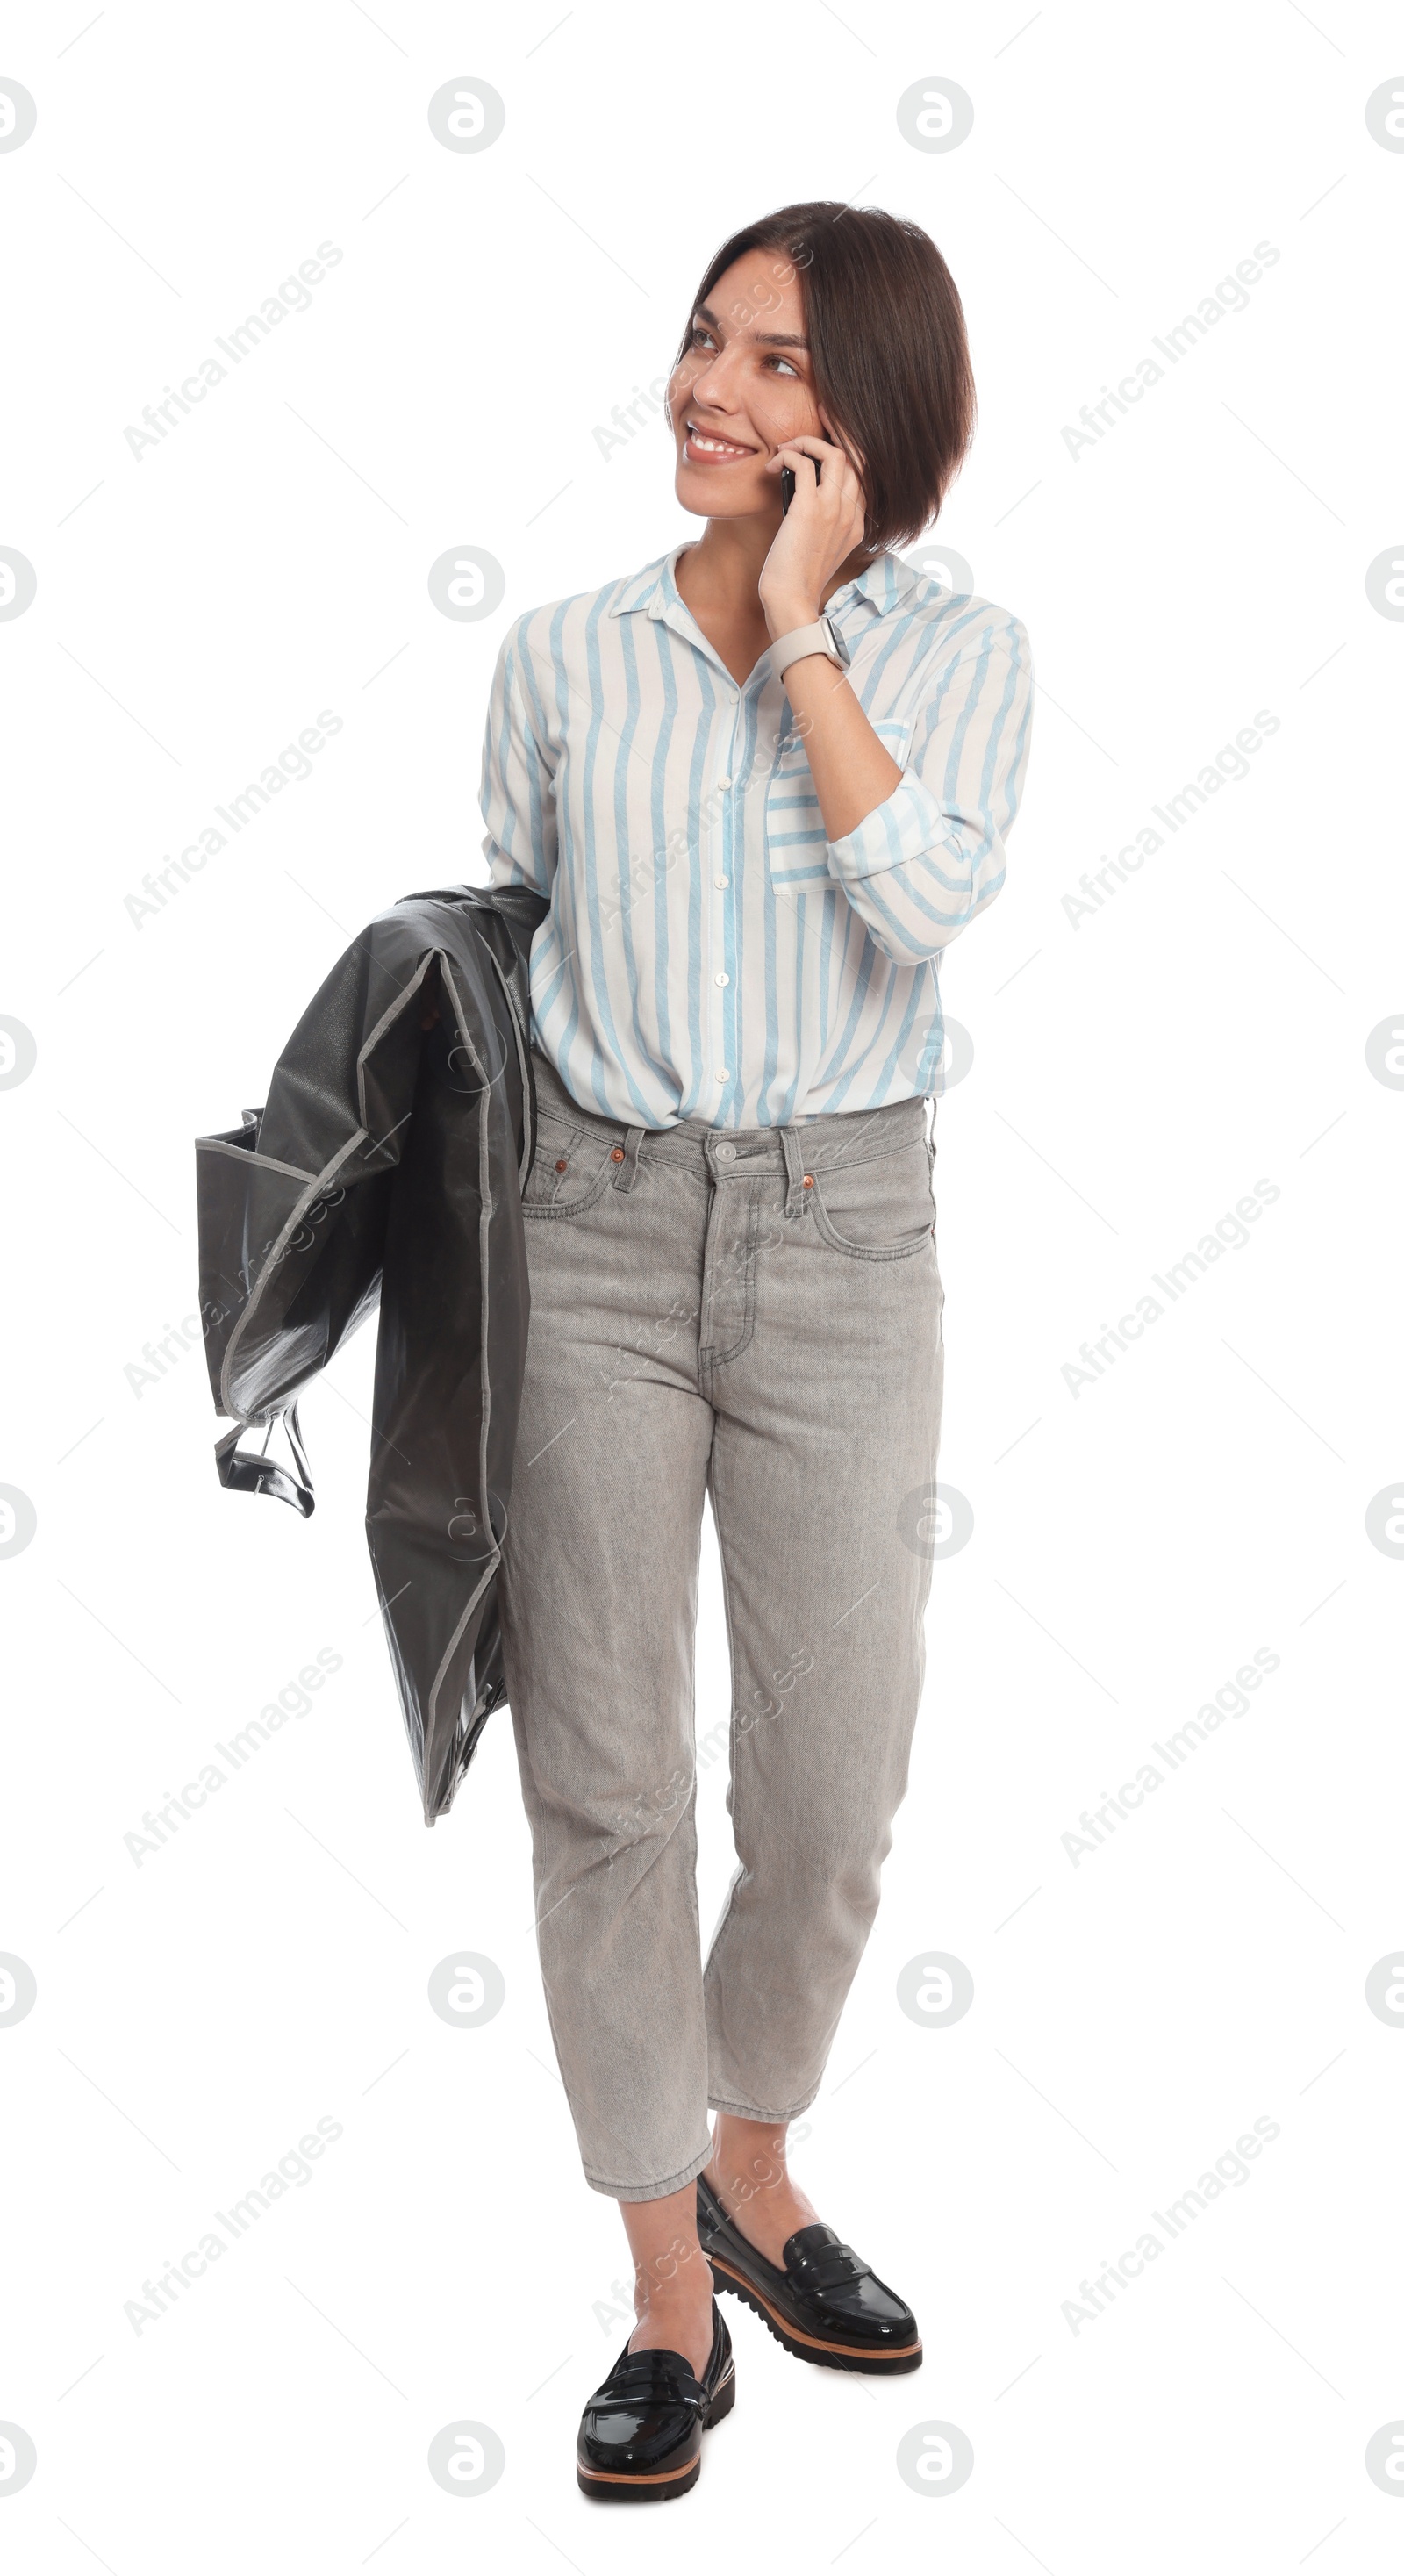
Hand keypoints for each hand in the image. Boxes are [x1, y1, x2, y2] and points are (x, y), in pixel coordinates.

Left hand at [758, 424, 866, 639]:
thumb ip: (822, 521)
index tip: (831, 430)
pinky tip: (774, 466)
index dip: (848, 446)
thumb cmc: (797, 579)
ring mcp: (833, 510)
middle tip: (817, 416)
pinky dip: (788, 456)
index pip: (863, 472)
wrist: (791, 601)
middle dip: (837, 429)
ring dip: (807, 442)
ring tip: (786, 451)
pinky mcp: (809, 510)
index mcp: (857, 523)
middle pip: (856, 455)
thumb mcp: (819, 548)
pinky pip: (804, 464)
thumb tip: (802, 495)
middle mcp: (851, 513)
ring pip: (835, 453)